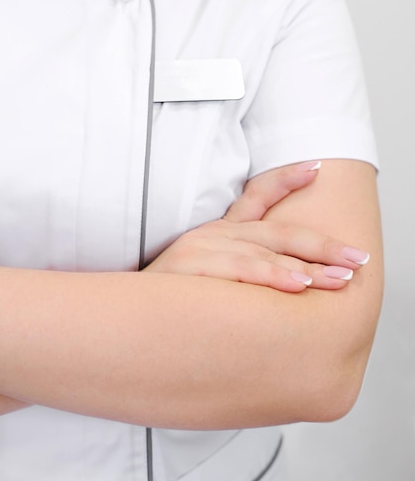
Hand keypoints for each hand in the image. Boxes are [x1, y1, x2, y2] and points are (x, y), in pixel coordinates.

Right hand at [146, 162, 369, 291]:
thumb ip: (242, 268)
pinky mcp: (194, 268)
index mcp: (219, 232)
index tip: (316, 167)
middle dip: (322, 245)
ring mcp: (204, 248)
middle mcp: (214, 234)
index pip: (255, 197)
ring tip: (341, 277)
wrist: (122, 313)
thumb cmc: (169, 298)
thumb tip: (285, 278)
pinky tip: (299, 284)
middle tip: (357, 257)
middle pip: (278, 232)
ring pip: (266, 252)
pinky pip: (242, 270)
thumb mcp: (204, 273)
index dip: (285, 180)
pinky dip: (273, 275)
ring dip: (308, 265)